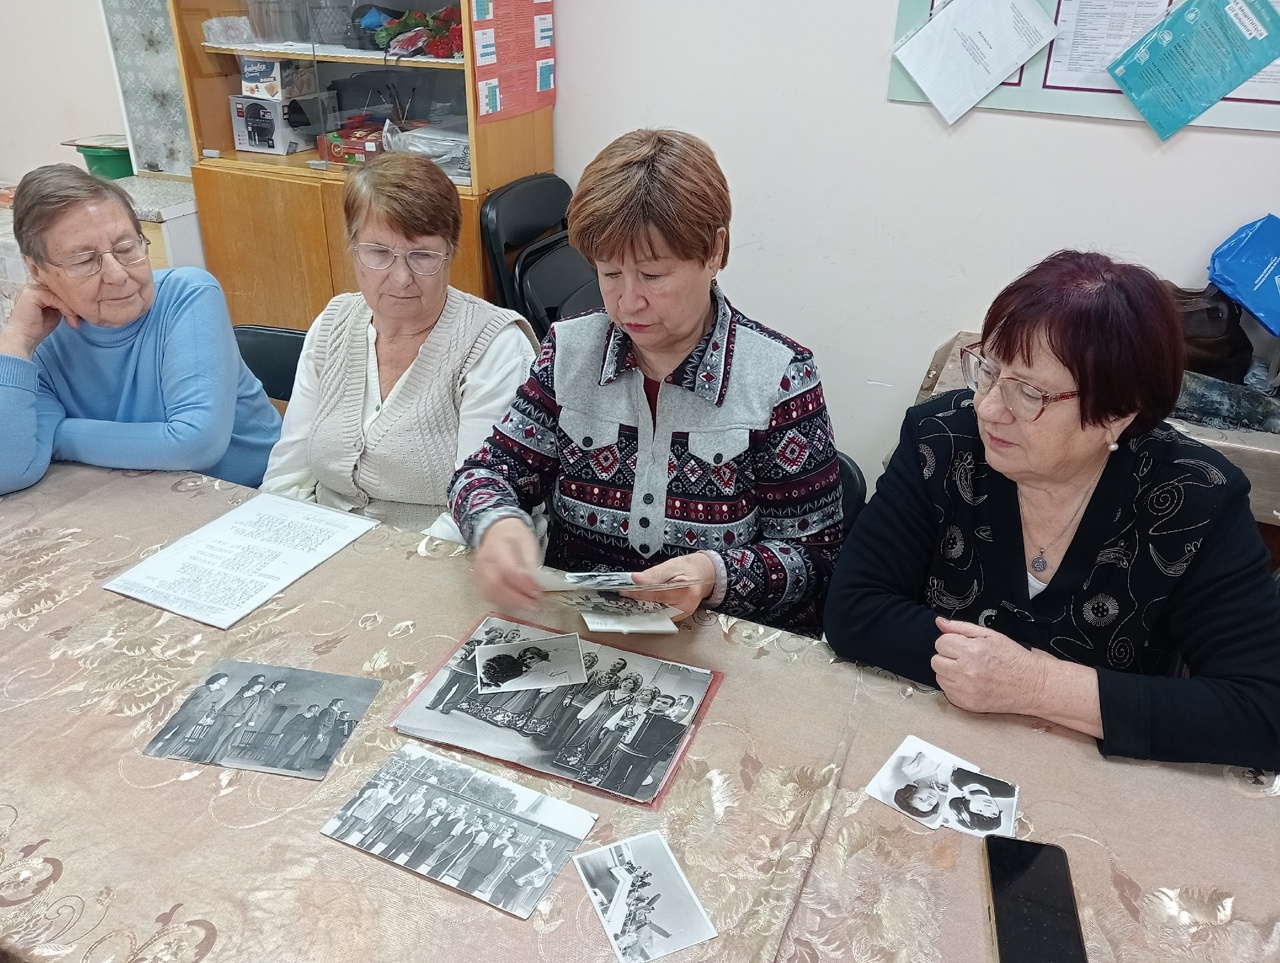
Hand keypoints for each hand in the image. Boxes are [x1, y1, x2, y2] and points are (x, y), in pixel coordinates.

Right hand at [0, 283, 79, 358]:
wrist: (23, 338)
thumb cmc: (36, 328)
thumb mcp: (54, 313)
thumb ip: (62, 304)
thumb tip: (78, 301)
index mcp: (37, 290)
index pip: (59, 290)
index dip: (70, 302)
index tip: (79, 316)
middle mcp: (33, 287)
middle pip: (59, 291)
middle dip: (71, 305)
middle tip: (78, 319)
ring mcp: (31, 289)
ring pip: (59, 294)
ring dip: (69, 307)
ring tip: (73, 319)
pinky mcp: (32, 294)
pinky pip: (55, 298)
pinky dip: (64, 307)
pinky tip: (69, 316)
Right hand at [472, 516, 541, 611]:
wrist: (497, 531)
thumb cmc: (514, 537)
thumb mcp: (528, 543)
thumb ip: (531, 563)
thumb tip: (534, 585)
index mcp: (498, 546)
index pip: (509, 569)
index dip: (524, 584)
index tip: (537, 592)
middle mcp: (484, 560)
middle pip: (495, 584)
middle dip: (516, 598)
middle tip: (533, 604)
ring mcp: (478, 570)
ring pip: (489, 592)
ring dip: (509, 602)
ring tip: (526, 605)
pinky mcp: (477, 579)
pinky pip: (486, 594)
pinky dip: (501, 602)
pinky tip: (514, 603)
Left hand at [624, 552, 715, 622]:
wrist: (703, 576)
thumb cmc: (689, 569)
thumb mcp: (671, 565)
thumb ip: (653, 574)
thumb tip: (636, 579)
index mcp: (685, 591)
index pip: (657, 594)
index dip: (639, 593)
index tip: (625, 590)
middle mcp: (685, 607)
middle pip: (655, 607)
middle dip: (639, 601)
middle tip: (625, 595)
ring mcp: (681, 615)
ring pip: (656, 613)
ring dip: (643, 606)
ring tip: (631, 598)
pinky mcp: (677, 617)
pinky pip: (660, 614)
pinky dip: (650, 608)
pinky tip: (642, 602)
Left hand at [930, 617, 1048, 715]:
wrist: (1033, 685)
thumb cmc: (1014, 659)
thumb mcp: (990, 635)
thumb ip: (961, 628)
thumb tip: (939, 622)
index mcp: (972, 651)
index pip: (940, 643)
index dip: (951, 642)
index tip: (962, 645)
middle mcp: (967, 672)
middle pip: (936, 660)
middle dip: (948, 657)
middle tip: (965, 658)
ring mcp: (966, 691)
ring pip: (939, 677)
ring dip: (949, 672)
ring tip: (969, 670)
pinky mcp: (967, 704)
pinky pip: (947, 692)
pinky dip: (955, 687)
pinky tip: (970, 683)